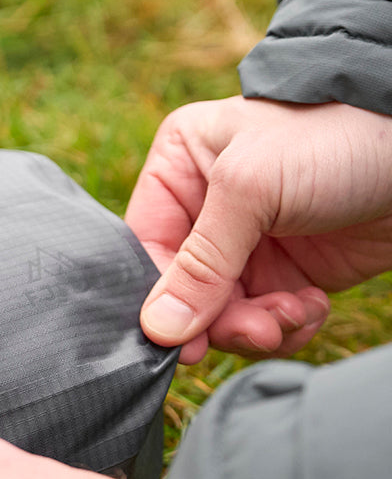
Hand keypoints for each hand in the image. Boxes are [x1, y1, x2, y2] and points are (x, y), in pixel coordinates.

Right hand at [125, 96, 391, 362]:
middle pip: (183, 291)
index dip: (159, 297)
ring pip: (223, 314)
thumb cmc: (332, 138)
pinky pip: (265, 321)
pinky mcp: (288, 273)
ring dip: (256, 327)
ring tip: (294, 312)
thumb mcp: (251, 189)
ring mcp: (249, 244)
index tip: (180, 340)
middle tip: (255, 329)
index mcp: (180, 168)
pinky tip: (313, 306)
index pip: (146, 247)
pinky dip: (286, 327)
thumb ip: (200, 263)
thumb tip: (158, 330)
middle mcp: (207, 208)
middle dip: (219, 319)